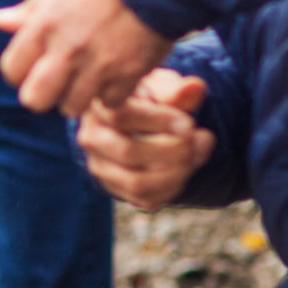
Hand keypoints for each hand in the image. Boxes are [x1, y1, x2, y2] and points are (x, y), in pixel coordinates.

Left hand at [0, 0, 172, 117]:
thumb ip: (31, 10)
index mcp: (44, 25)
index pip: (12, 69)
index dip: (20, 72)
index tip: (34, 67)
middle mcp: (66, 50)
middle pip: (35, 99)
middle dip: (43, 95)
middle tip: (57, 83)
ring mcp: (97, 65)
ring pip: (72, 107)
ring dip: (79, 96)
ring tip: (90, 78)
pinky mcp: (128, 75)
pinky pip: (110, 102)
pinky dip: (113, 94)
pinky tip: (117, 76)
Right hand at [77, 69, 214, 208]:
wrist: (140, 125)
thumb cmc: (149, 100)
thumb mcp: (160, 87)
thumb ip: (176, 90)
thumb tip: (195, 88)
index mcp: (98, 106)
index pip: (121, 116)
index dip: (159, 121)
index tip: (188, 123)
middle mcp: (91, 138)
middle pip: (127, 152)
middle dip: (171, 150)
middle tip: (196, 140)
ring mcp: (100, 166)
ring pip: (136, 182)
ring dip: (176, 172)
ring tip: (197, 155)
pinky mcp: (115, 188)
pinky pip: (145, 199)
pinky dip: (173, 187)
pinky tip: (185, 168)